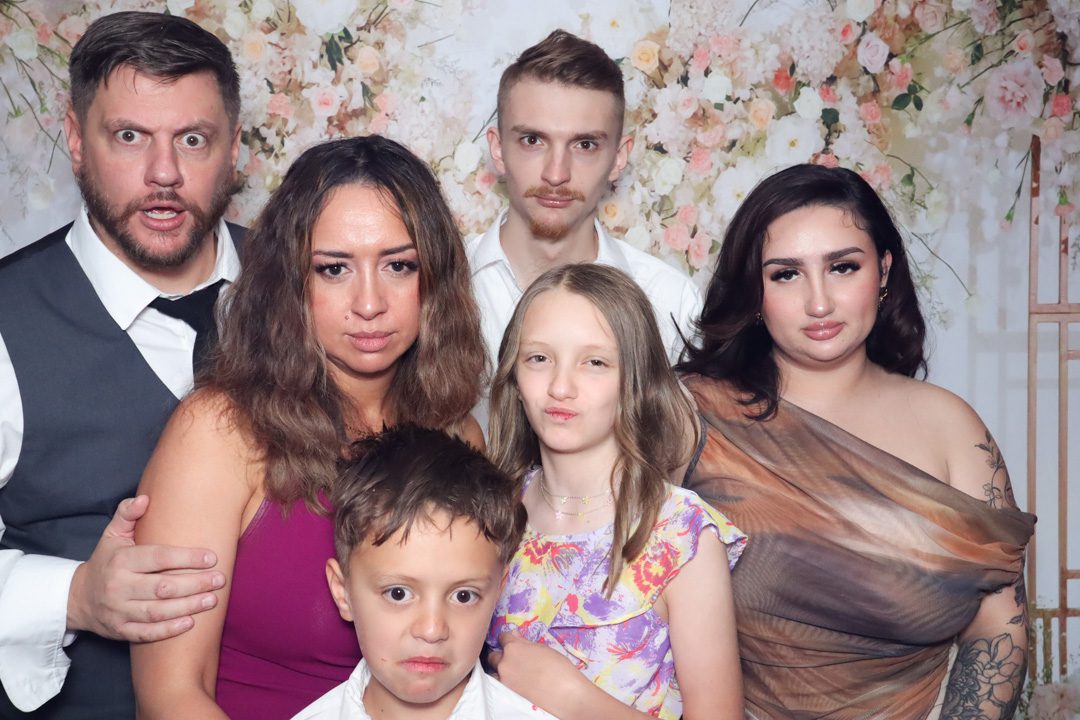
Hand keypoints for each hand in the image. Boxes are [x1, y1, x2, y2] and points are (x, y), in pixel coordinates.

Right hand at [66, 495, 225, 641]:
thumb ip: (127, 514)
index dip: (186, 558)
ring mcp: (119, 611)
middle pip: (162, 587)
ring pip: (157, 612)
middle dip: (195, 584)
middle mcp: (119, 586)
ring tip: (212, 600)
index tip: (211, 557)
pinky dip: (168, 630)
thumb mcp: (112, 535)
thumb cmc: (106, 561)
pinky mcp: (120, 630)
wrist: (77, 598)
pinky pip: (146, 633)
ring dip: (188, 607)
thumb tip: (144, 499)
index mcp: (121, 561)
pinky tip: (190, 623)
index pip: (158, 558)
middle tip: (220, 580)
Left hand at [488, 630, 586, 705]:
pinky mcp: (507, 692)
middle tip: (515, 657)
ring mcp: (503, 679)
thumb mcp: (543, 648)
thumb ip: (525, 643)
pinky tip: (516, 681)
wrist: (564, 693)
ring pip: (494, 671)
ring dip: (501, 668)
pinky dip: (505, 680)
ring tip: (515, 671)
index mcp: (513, 648)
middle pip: (493, 655)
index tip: (515, 640)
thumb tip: (515, 636)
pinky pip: (500, 682)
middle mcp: (504, 662)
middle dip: (501, 654)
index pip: (503, 637)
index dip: (509, 638)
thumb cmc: (558, 667)